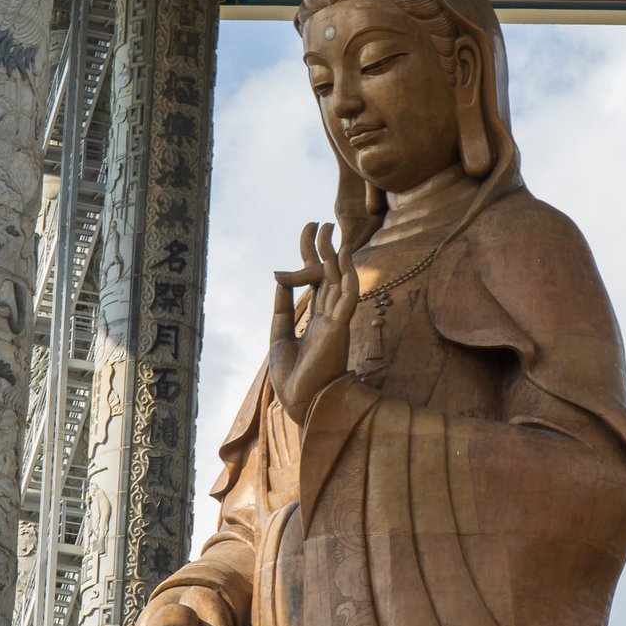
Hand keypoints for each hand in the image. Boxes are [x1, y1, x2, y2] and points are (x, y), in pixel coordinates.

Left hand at [269, 219, 357, 422]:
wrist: (301, 402)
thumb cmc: (292, 377)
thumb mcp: (279, 336)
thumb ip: (282, 307)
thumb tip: (279, 276)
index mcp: (316, 319)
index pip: (315, 280)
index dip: (312, 256)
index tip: (309, 232)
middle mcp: (329, 317)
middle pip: (329, 275)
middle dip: (326, 249)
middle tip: (322, 223)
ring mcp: (336, 321)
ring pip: (340, 282)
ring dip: (338, 257)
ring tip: (333, 233)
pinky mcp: (340, 328)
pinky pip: (347, 298)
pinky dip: (347, 277)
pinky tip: (345, 259)